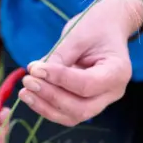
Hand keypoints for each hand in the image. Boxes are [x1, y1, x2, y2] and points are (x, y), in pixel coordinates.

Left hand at [19, 0, 142, 125]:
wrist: (108, 27)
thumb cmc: (96, 26)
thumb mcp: (77, 35)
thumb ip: (59, 56)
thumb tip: (35, 72)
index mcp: (118, 72)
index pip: (87, 84)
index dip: (59, 79)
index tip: (36, 69)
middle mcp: (113, 92)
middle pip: (81, 108)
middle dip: (51, 97)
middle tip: (28, 81)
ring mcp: (102, 101)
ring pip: (73, 116)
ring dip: (46, 107)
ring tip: (24, 92)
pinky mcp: (88, 102)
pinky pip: (67, 113)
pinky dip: (47, 107)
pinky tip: (31, 95)